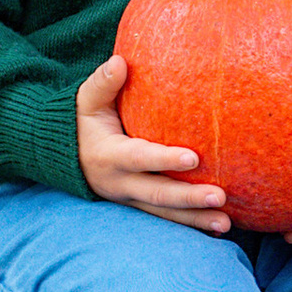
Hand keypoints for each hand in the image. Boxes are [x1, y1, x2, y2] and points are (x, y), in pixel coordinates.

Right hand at [75, 55, 229, 229]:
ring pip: (164, 212)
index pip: (140, 158)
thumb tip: (120, 62)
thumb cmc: (83, 122)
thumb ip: (103, 83)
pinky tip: (218, 229)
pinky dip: (191, 225)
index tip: (194, 157)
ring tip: (226, 222)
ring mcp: (130, 199)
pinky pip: (166, 219)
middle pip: (158, 194)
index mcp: (109, 155)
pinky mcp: (139, 206)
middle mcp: (120, 183)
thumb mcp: (86, 101)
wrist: (65, 156)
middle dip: (189, 198)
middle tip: (220, 197)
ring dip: (195, 219)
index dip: (165, 158)